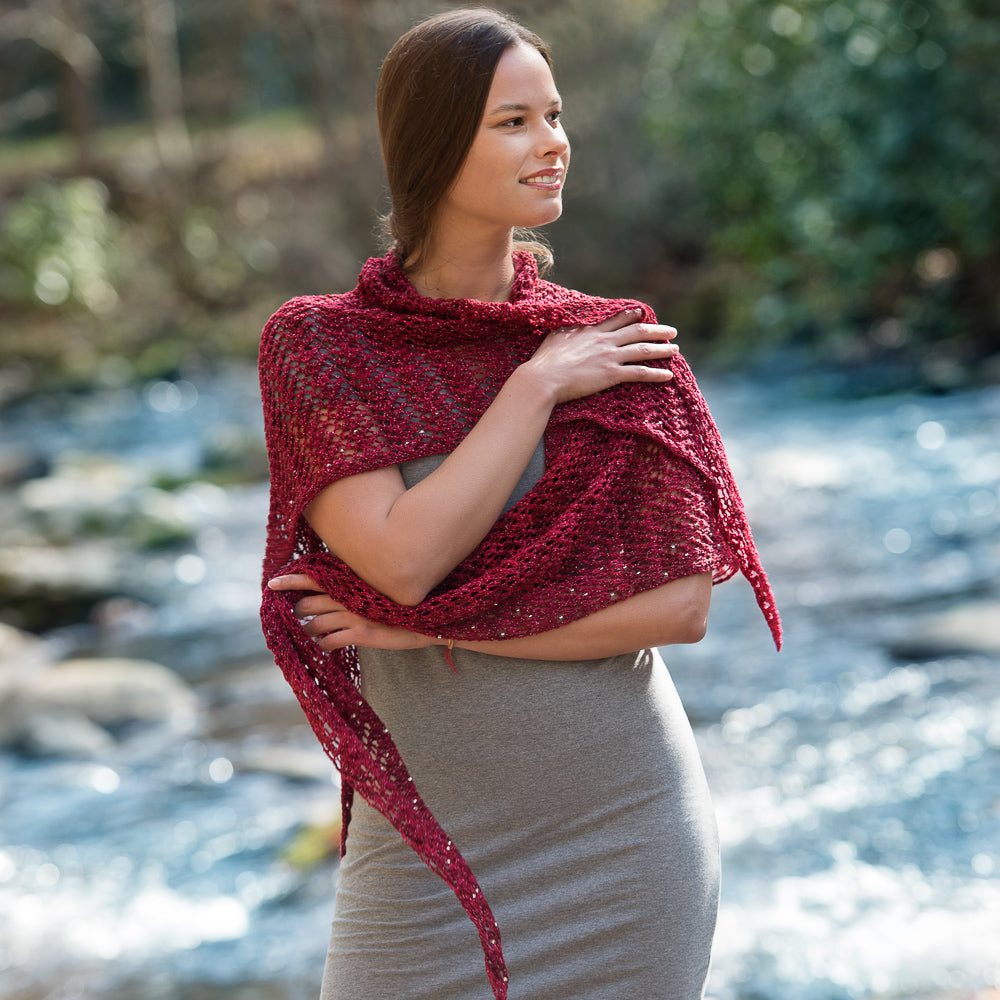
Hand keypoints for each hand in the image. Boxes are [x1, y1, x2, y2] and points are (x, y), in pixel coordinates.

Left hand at [267, 574, 438, 651]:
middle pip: (307, 604)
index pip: (314, 577)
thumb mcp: (376, 589)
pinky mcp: (362, 634)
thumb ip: (352, 589)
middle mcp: (349, 597)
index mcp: (351, 583)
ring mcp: (354, 615)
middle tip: (298, 617)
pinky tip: (327, 646)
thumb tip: (329, 593)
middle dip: (297, 612)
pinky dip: (323, 645)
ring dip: (309, 631)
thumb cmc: (399, 605)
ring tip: (313, 633)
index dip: (290, 580)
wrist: (428, 619)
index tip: (271, 584)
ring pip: (314, 625)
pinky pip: (329, 642)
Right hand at [520, 309, 678, 404]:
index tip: (642, 313)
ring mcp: (609, 356)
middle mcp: (604, 340)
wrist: (543, 377)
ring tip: (675, 350)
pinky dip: (655, 373)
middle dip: (657, 331)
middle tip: (671, 331)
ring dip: (662, 349)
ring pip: (642, 350)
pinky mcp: (611, 374)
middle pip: (637, 331)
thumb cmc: (544, 360)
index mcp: (590, 330)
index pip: (617, 318)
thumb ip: (567, 330)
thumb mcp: (555, 337)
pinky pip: (639, 373)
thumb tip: (567, 327)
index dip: (632, 315)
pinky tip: (668, 375)